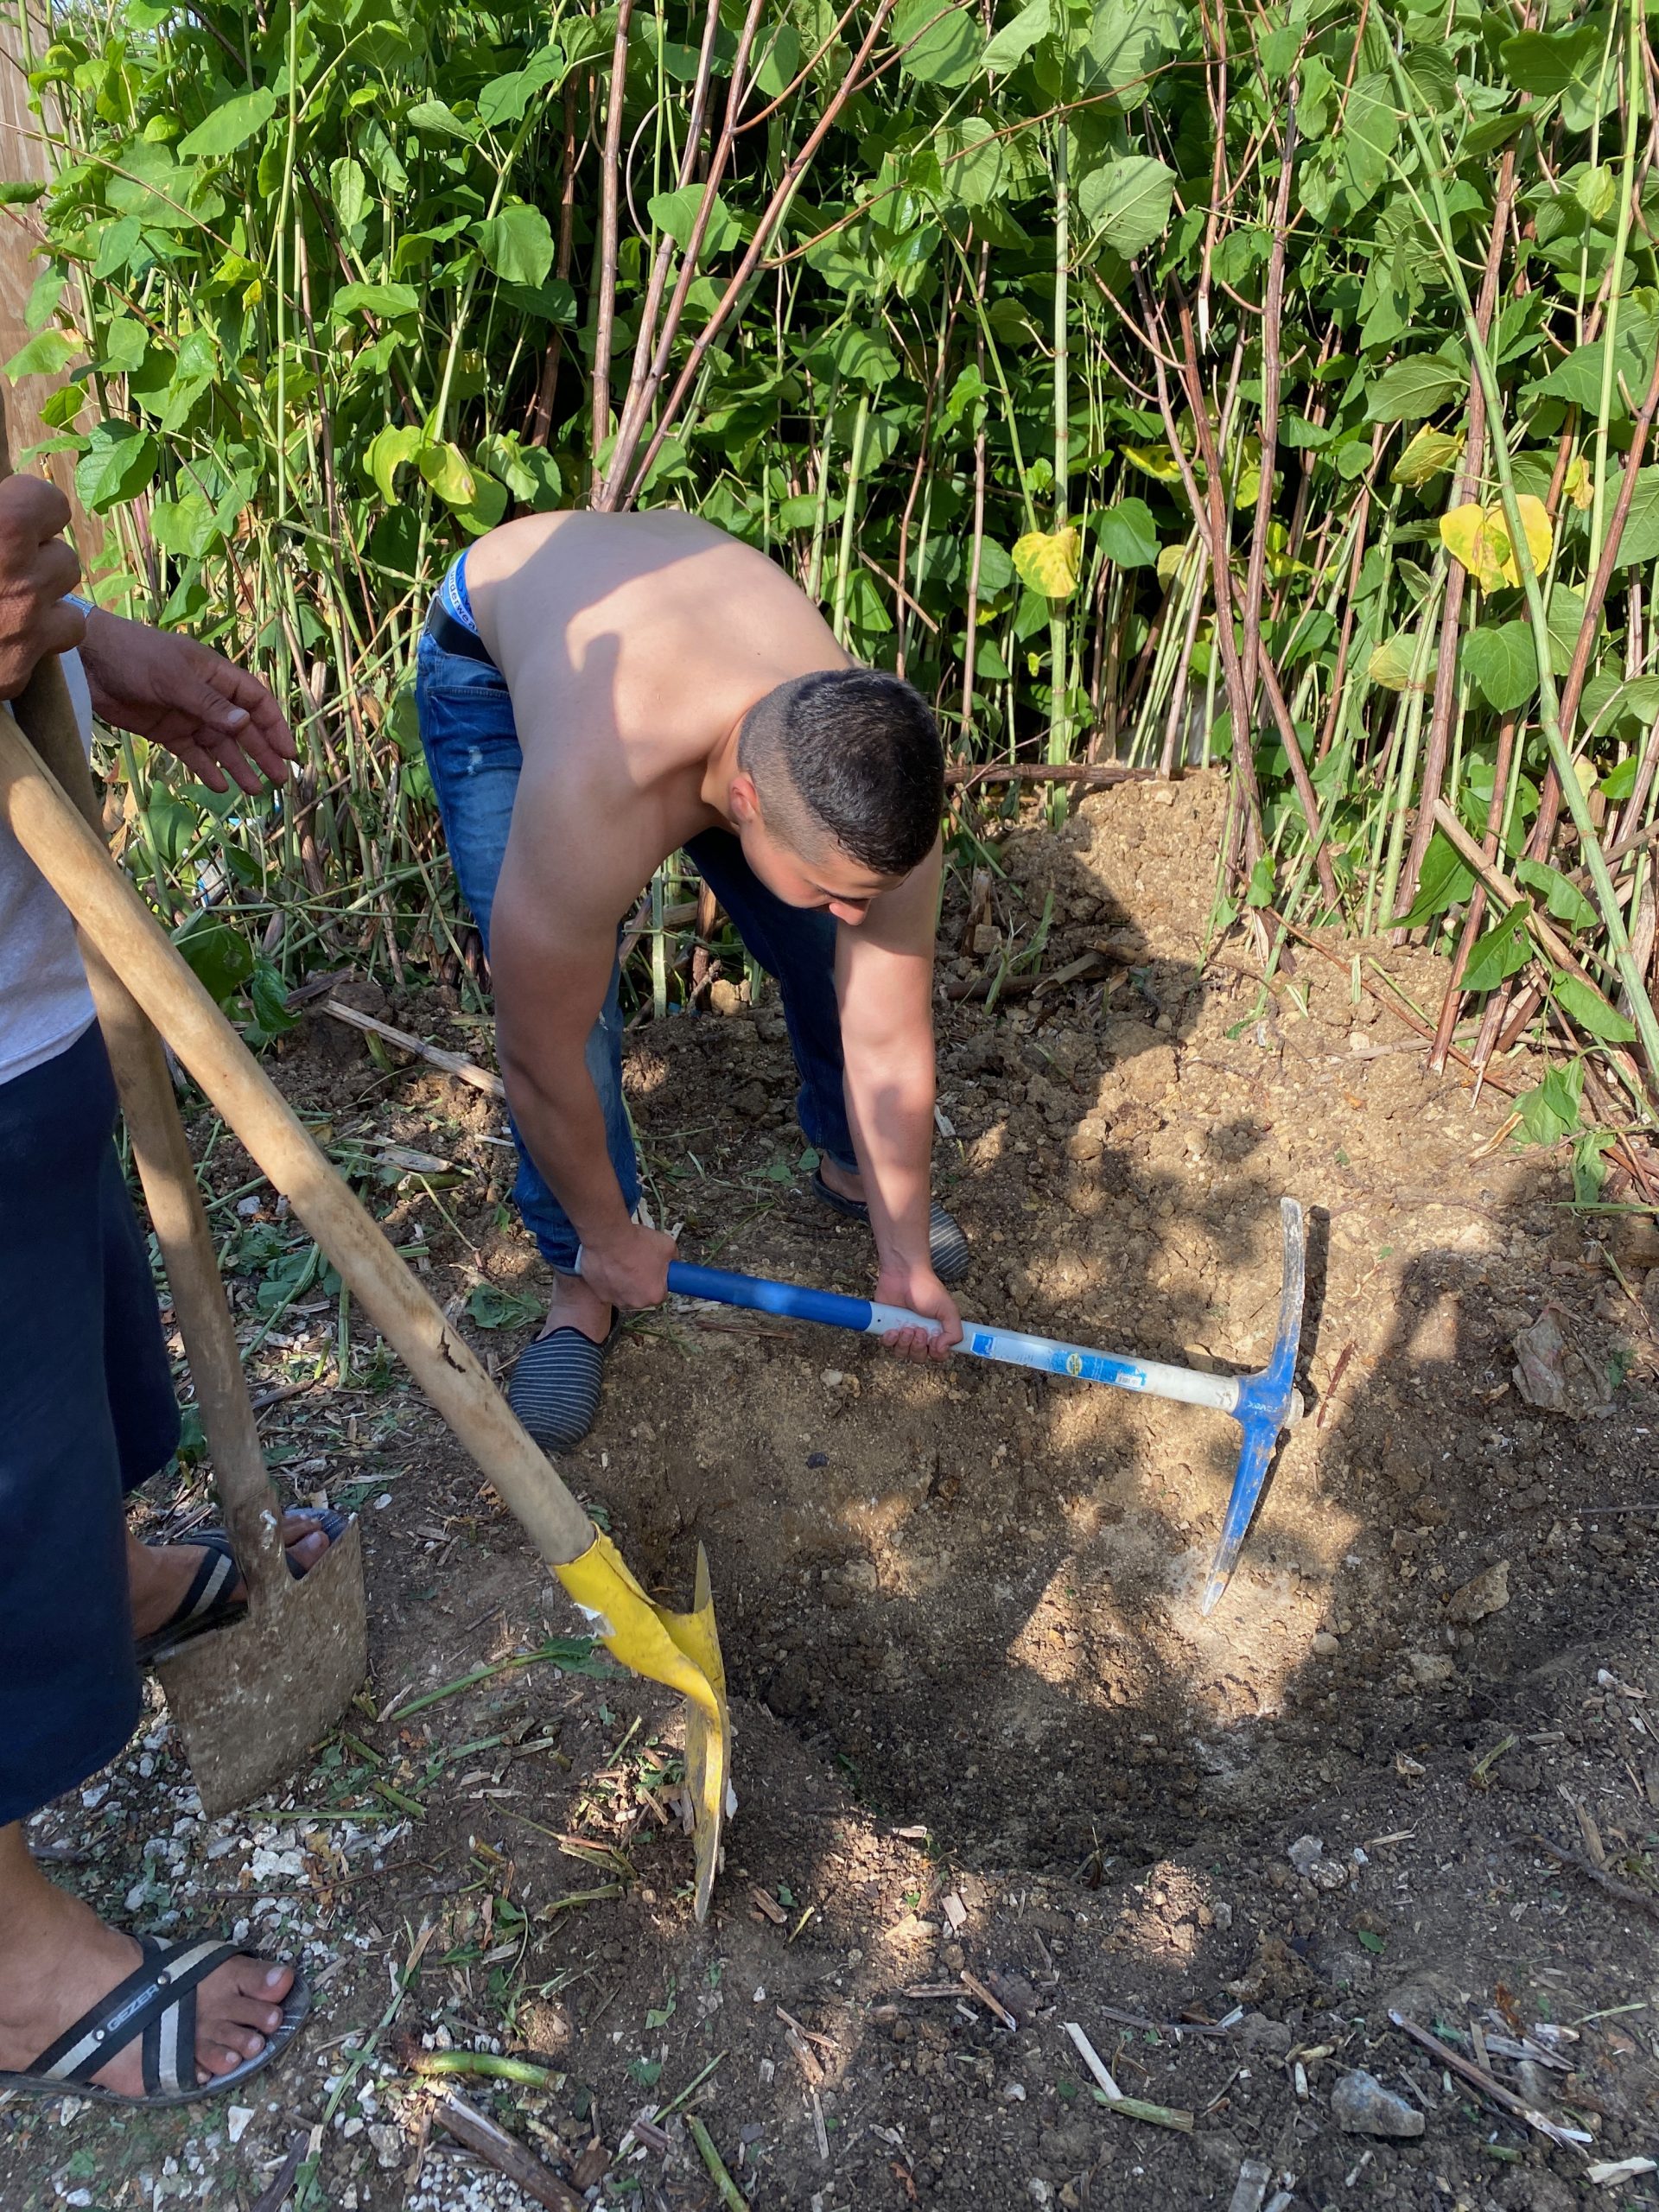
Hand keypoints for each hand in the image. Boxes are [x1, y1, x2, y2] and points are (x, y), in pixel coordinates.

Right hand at [0, 475, 83, 698]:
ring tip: (0, 610)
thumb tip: (15, 494)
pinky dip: (23, 653)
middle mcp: (22, 579)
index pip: (51, 503)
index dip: (29, 511)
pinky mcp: (14, 675)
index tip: (9, 520)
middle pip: (64, 562)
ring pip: (69, 617)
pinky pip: (43, 658)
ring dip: (43, 612)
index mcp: (3, 526)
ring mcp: (23, 632)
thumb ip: (1, 511)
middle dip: (37, 565)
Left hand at [77, 610, 297, 792]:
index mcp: (216, 676)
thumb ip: (210, 705)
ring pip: (220, 745)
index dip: (274, 726)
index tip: (287, 752)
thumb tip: (245, 724)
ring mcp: (187, 715)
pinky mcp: (167, 732)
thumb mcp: (176, 679)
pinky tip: (220, 786)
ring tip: (254, 790)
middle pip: (242, 728)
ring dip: (238, 766)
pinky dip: (206, 769)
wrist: (87, 662)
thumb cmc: (136, 657)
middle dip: (261, 752)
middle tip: (279, 779)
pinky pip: (193, 754)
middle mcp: (207, 697)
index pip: (256, 701)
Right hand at [577, 1219, 677, 1310]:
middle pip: (642, 1295)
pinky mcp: (599, 1293)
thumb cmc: (635, 1243)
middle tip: (639, 1264)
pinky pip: (607, 1289)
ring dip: (624, 1282)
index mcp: (654, 1295)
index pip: (661, 1294)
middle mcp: (635, 1302)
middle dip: (641, 1282)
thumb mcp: (668, 1246)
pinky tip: (611, 1265)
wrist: (609, 1237)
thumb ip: (673, 1259)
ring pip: (624, 1293)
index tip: (655, 1273)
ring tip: (623, 1263)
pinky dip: (609, 1280)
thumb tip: (672, 1261)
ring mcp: (616, 1299)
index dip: (659, 1281)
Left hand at [875, 1260, 961, 1365]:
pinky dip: (889, 1341)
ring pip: (902, 1353)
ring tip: (906, 1328)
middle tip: (918, 1330)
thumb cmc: (926, 1289)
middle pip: (919, 1357)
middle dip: (918, 1348)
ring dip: (904, 1344)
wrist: (903, 1274)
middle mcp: (920, 1334)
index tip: (934, 1343)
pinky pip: (887, 1345)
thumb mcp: (948, 1310)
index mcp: (936, 1331)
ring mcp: (902, 1332)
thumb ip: (954, 1332)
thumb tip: (943, 1349)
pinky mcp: (886, 1327)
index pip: (938, 1355)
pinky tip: (893, 1329)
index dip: (936, 1354)